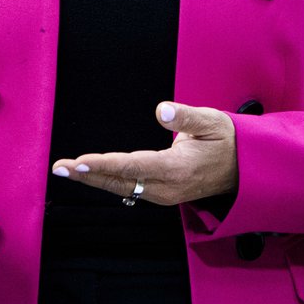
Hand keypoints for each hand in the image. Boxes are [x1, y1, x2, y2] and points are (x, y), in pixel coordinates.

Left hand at [50, 102, 236, 205]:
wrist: (244, 169)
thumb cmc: (227, 141)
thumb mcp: (214, 122)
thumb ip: (187, 117)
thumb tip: (163, 110)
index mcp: (177, 169)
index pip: (133, 167)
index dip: (104, 165)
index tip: (80, 162)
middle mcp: (166, 187)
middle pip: (120, 182)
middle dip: (88, 174)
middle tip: (59, 167)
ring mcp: (162, 193)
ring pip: (121, 187)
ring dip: (93, 178)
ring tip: (66, 169)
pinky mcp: (160, 193)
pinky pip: (128, 188)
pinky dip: (106, 180)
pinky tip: (90, 174)